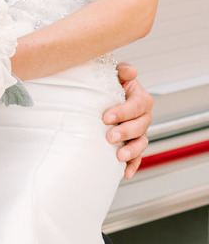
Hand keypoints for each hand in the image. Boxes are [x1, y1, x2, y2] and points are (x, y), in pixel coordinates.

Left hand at [104, 62, 152, 178]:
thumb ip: (121, 70)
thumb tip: (131, 71)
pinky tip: (125, 173)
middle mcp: (142, 116)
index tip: (105, 117)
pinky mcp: (132, 144)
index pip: (137, 105)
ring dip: (132, 150)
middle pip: (141, 125)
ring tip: (119, 156)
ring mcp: (139, 131)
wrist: (100, 97)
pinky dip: (133, 165)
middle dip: (126, 132)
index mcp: (139, 97)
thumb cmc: (108, 84)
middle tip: (110, 136)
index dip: (123, 112)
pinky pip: (137, 157)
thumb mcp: (114, 73)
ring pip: (141, 142)